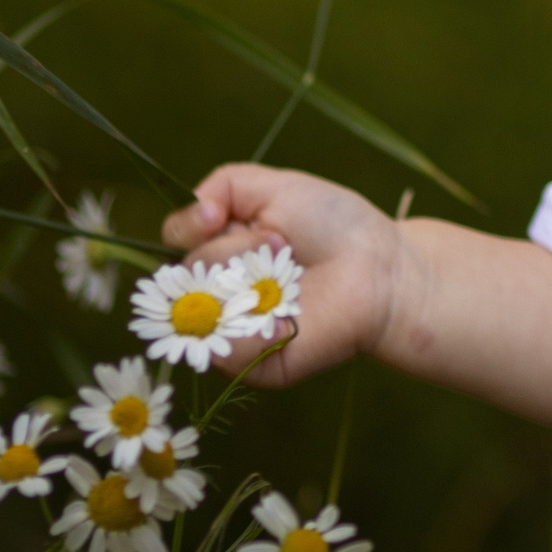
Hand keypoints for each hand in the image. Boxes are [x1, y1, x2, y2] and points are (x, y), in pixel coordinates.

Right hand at [160, 165, 407, 386]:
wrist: (379, 267)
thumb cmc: (332, 224)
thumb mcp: (274, 187)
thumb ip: (222, 187)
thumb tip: (193, 213)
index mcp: (218, 251)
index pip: (172, 244)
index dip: (189, 228)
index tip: (217, 216)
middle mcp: (217, 292)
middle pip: (184, 273)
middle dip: (230, 249)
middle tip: (280, 245)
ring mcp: (232, 330)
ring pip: (202, 307)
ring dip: (247, 279)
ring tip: (290, 274)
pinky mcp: (254, 363)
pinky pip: (227, 351)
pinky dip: (254, 326)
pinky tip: (286, 312)